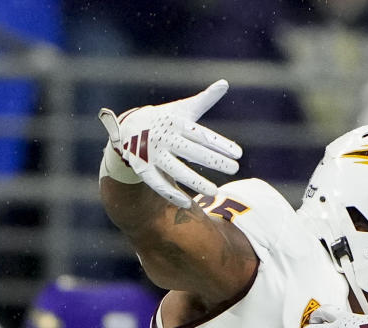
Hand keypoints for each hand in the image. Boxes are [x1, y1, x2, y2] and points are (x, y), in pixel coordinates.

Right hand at [99, 79, 241, 208]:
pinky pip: (158, 184)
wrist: (128, 128)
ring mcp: (152, 154)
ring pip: (176, 170)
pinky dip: (172, 194)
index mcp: (175, 122)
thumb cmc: (164, 120)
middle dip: (214, 161)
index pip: (202, 135)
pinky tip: (188, 204)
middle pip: (192, 151)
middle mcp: (164, 137)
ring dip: (195, 182)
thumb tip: (224, 83)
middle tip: (235, 169)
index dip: (221, 144)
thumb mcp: (182, 110)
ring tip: (214, 192)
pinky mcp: (143, 169)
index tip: (239, 154)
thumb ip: (204, 100)